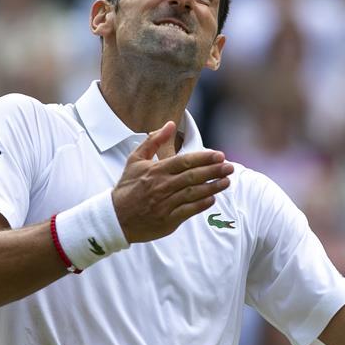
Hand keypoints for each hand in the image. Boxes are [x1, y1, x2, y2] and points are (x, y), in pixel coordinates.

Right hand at [111, 121, 233, 242]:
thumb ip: (154, 140)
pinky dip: (201, 205)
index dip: (204, 158)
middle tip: (230, 167)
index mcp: (156, 170)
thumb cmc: (127, 187)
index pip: (185, 161)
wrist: (114, 217)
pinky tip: (213, 199)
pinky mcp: (168, 220)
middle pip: (193, 176)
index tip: (220, 155)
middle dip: (214, 171)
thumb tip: (170, 124)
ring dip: (212, 187)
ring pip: (193, 193)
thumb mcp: (135, 159)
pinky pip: (188, 211)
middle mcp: (162, 186)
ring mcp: (165, 204)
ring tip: (226, 181)